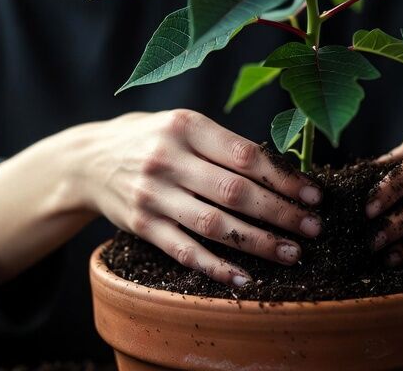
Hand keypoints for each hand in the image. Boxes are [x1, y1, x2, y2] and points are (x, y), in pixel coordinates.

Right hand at [75, 110, 323, 286]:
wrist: (88, 160)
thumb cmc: (151, 139)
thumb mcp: (182, 124)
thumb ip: (224, 145)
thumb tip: (285, 174)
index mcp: (185, 126)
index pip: (245, 155)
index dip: (284, 178)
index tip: (314, 196)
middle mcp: (167, 158)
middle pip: (234, 192)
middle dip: (280, 213)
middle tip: (313, 229)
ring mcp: (152, 194)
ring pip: (214, 225)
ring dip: (258, 243)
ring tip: (291, 254)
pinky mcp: (141, 224)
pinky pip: (183, 250)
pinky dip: (215, 267)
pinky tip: (243, 279)